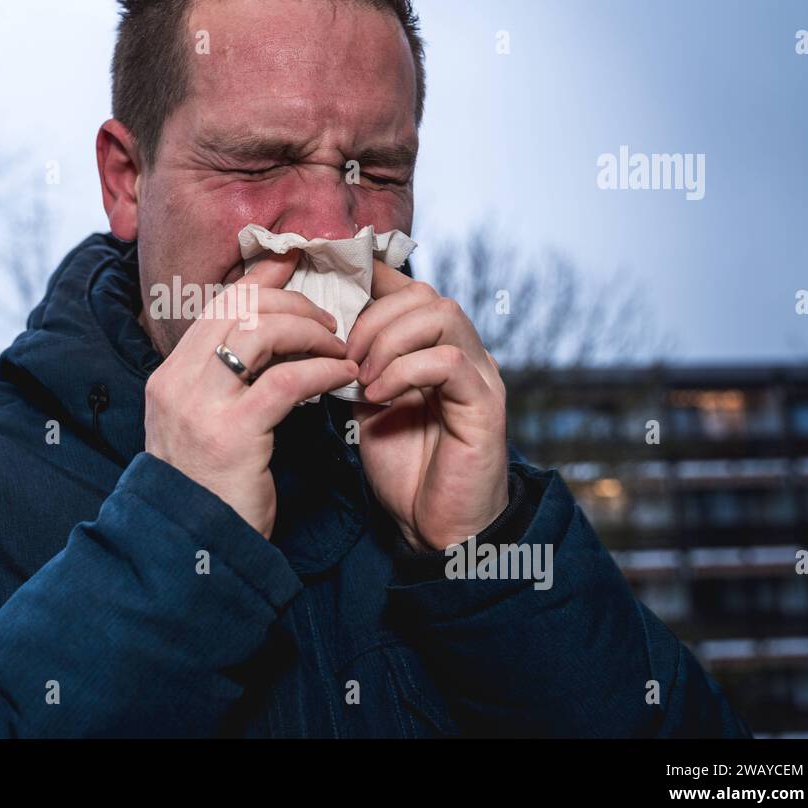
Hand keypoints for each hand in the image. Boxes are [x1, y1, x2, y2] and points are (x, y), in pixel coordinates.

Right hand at [144, 252, 359, 538]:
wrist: (193, 549)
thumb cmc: (212, 488)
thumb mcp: (206, 424)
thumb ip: (225, 382)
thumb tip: (272, 337)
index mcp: (169, 376)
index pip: (217, 304)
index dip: (262, 279)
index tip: (300, 265)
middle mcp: (177, 383)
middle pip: (238, 308)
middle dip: (293, 303)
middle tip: (331, 320)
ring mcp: (200, 407)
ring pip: (260, 332)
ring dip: (309, 330)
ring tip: (340, 346)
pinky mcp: (233, 434)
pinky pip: (287, 381)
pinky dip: (322, 370)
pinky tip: (344, 376)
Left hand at [346, 262, 508, 551]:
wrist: (434, 527)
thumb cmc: (404, 467)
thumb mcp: (367, 402)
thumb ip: (357, 362)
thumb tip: (322, 327)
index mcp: (435, 347)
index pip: (409, 288)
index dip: (369, 280)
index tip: (331, 295)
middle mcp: (464, 352)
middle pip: (425, 293)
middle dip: (373, 317)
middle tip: (345, 357)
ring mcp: (479, 375)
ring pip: (442, 314)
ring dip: (389, 340)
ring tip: (362, 378)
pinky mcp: (485, 405)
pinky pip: (450, 360)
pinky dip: (405, 370)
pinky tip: (378, 398)